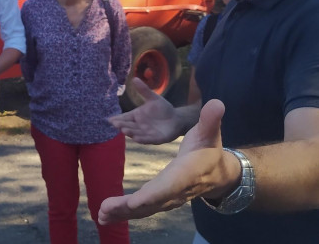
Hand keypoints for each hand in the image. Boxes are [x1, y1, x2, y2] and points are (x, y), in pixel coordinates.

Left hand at [98, 99, 237, 224]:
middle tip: (104, 210)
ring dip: (121, 213)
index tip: (134, 203)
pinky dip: (124, 213)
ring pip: (144, 209)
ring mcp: (168, 198)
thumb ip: (210, 119)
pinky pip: (142, 209)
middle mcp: (176, 190)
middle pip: (151, 201)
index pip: (169, 186)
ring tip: (101, 216)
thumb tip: (217, 102)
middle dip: (128, 207)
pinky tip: (105, 216)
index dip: (152, 195)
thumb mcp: (210, 132)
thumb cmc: (209, 149)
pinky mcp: (161, 201)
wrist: (218, 173)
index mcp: (187, 173)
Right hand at [107, 78, 181, 143]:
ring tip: (124, 130)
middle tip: (116, 124)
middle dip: (122, 126)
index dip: (117, 119)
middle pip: (128, 126)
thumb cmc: (163, 108)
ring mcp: (146, 133)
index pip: (124, 118)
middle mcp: (139, 126)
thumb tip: (134, 78)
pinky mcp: (155, 139)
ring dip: (130, 132)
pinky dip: (142, 139)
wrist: (177, 119)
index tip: (110, 120)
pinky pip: (147, 139)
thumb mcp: (153, 98)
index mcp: (136, 116)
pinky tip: (136, 138)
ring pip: (136, 133)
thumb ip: (144, 90)